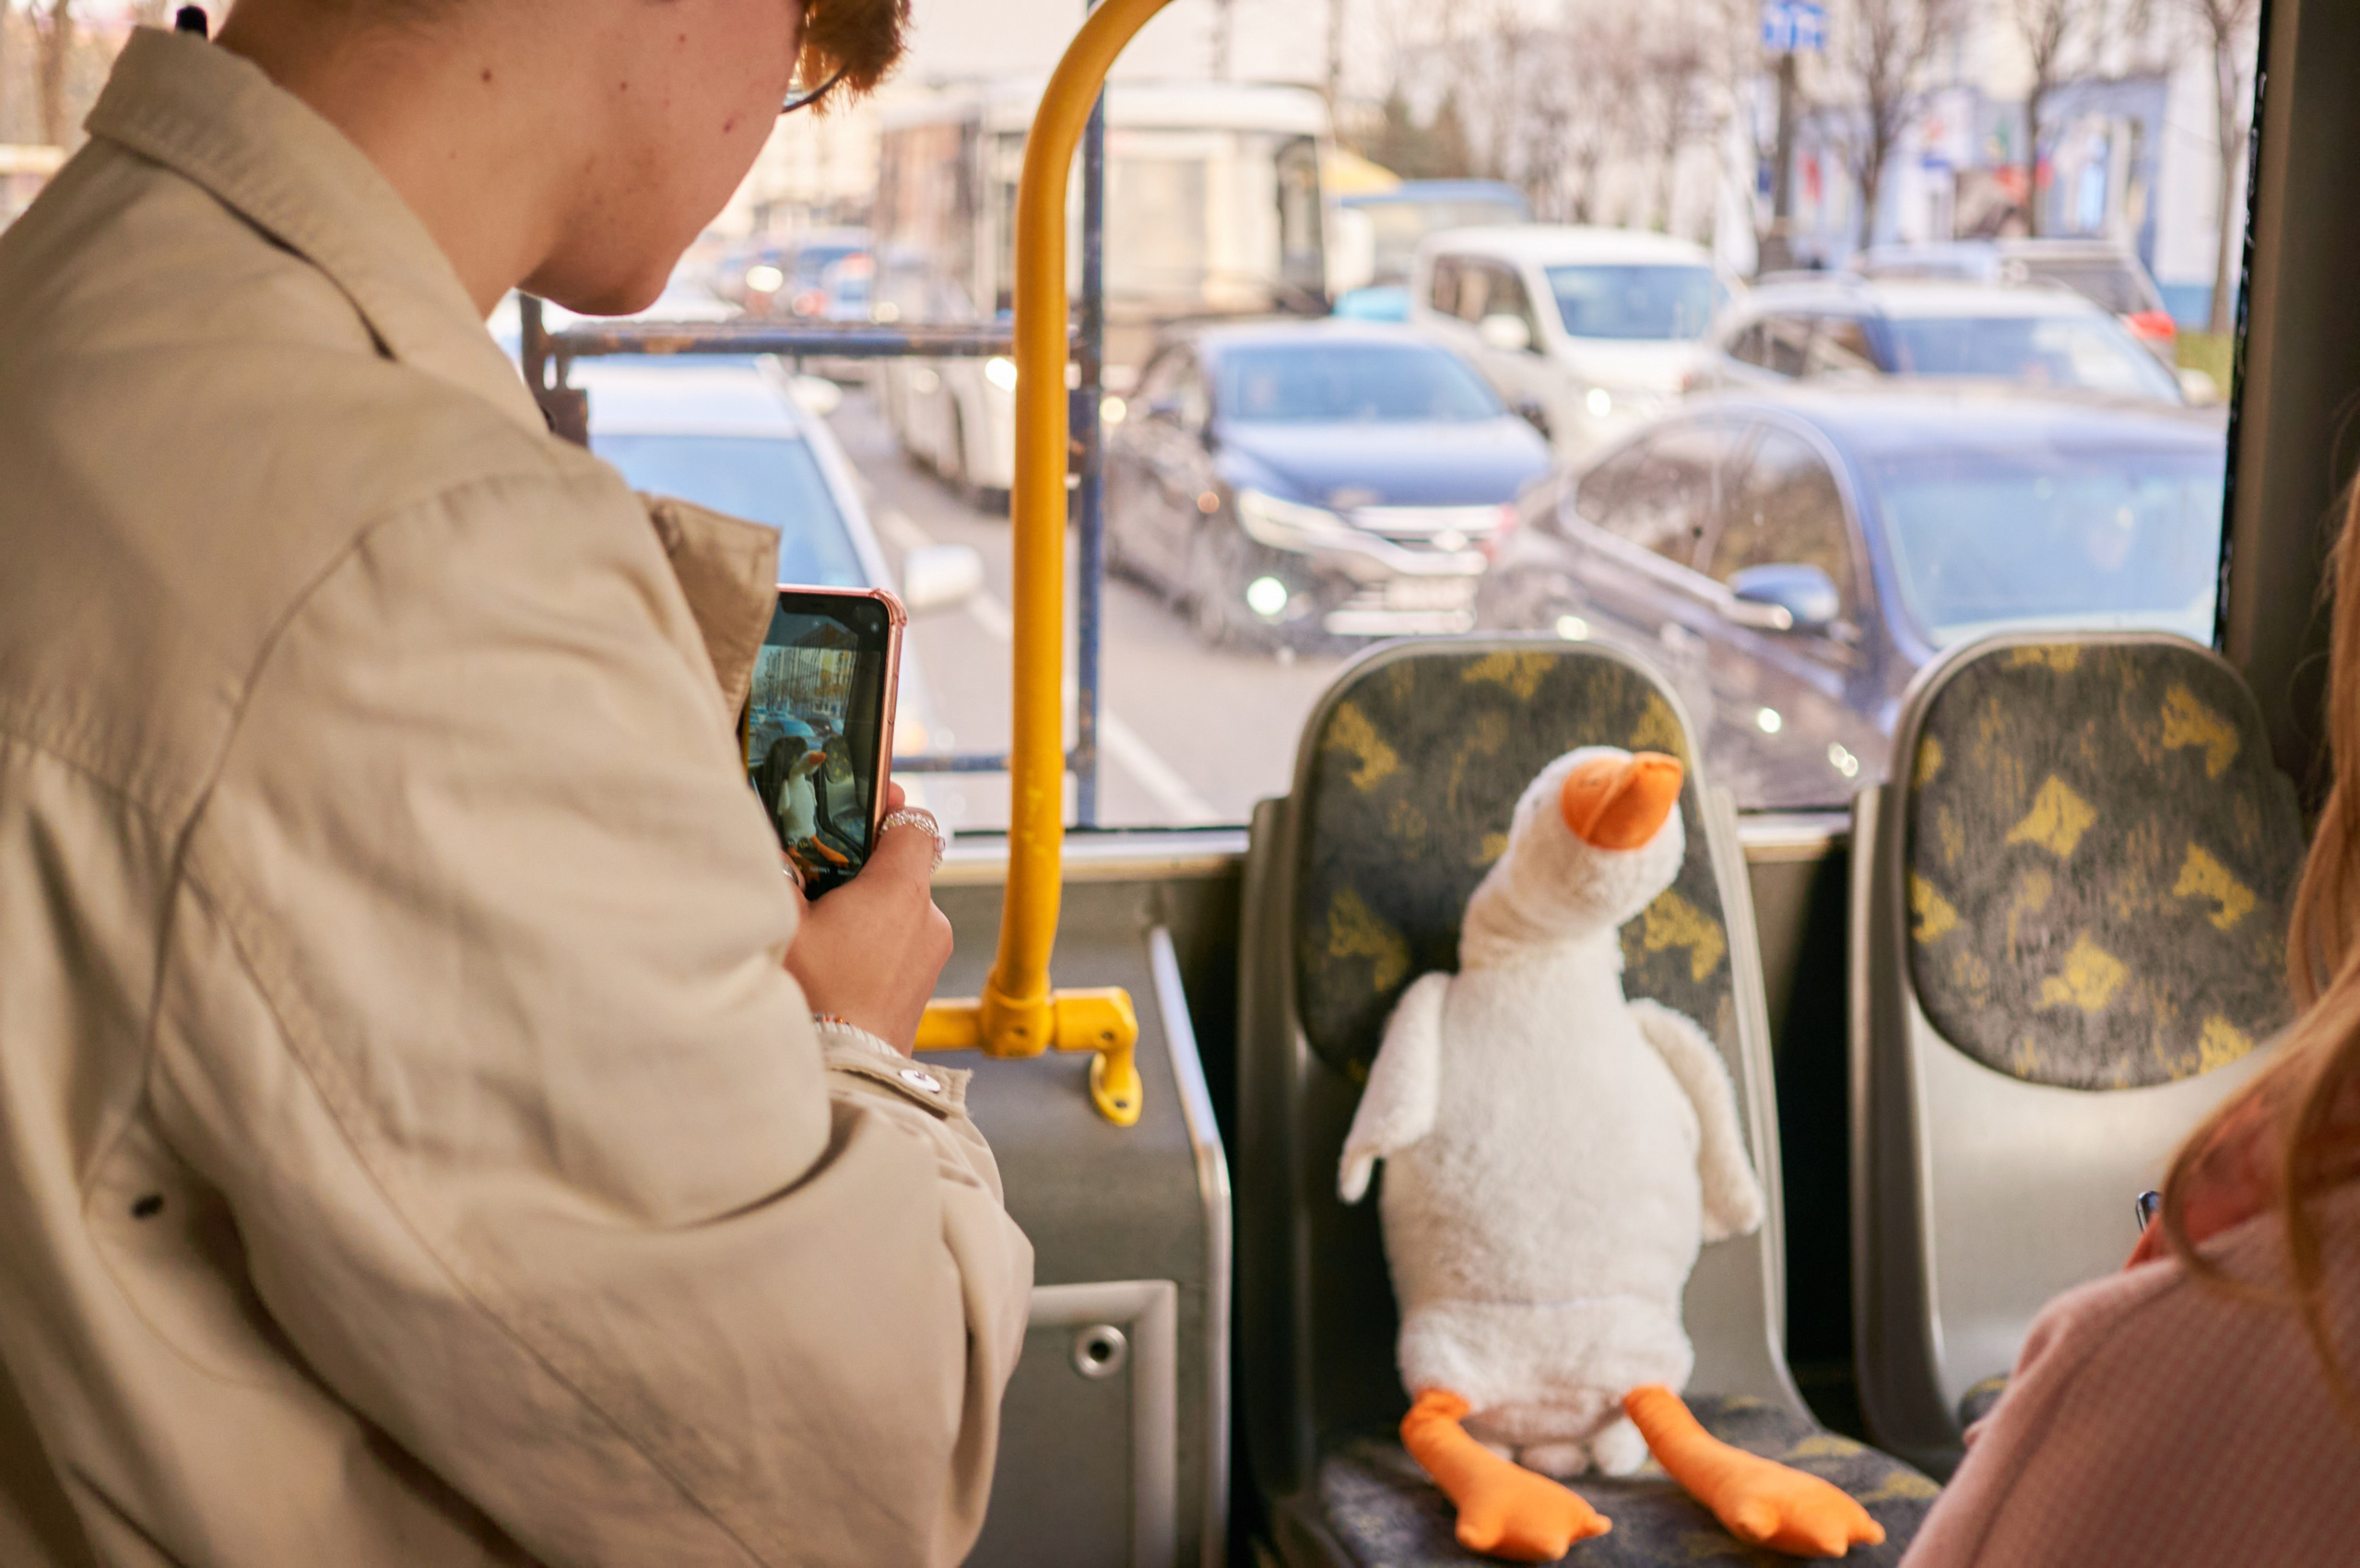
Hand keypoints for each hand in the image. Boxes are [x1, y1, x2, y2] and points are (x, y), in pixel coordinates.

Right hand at [785, 784, 951, 1053]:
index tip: (860, 810)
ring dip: (867, 910)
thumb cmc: (811, 999)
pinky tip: (836, 966)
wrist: (842, 1076)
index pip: (914, 823)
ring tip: (822, 933)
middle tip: (819, 879)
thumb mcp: (783, 924)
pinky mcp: (924, 987)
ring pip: (901, 910)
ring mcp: (932, 956)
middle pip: (903, 868)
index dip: (887, 811)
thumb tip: (777, 849)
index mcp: (900, 891)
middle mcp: (928, 918)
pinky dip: (875, 944)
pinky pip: (902, 946)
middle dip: (862, 868)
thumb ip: (782, 874)